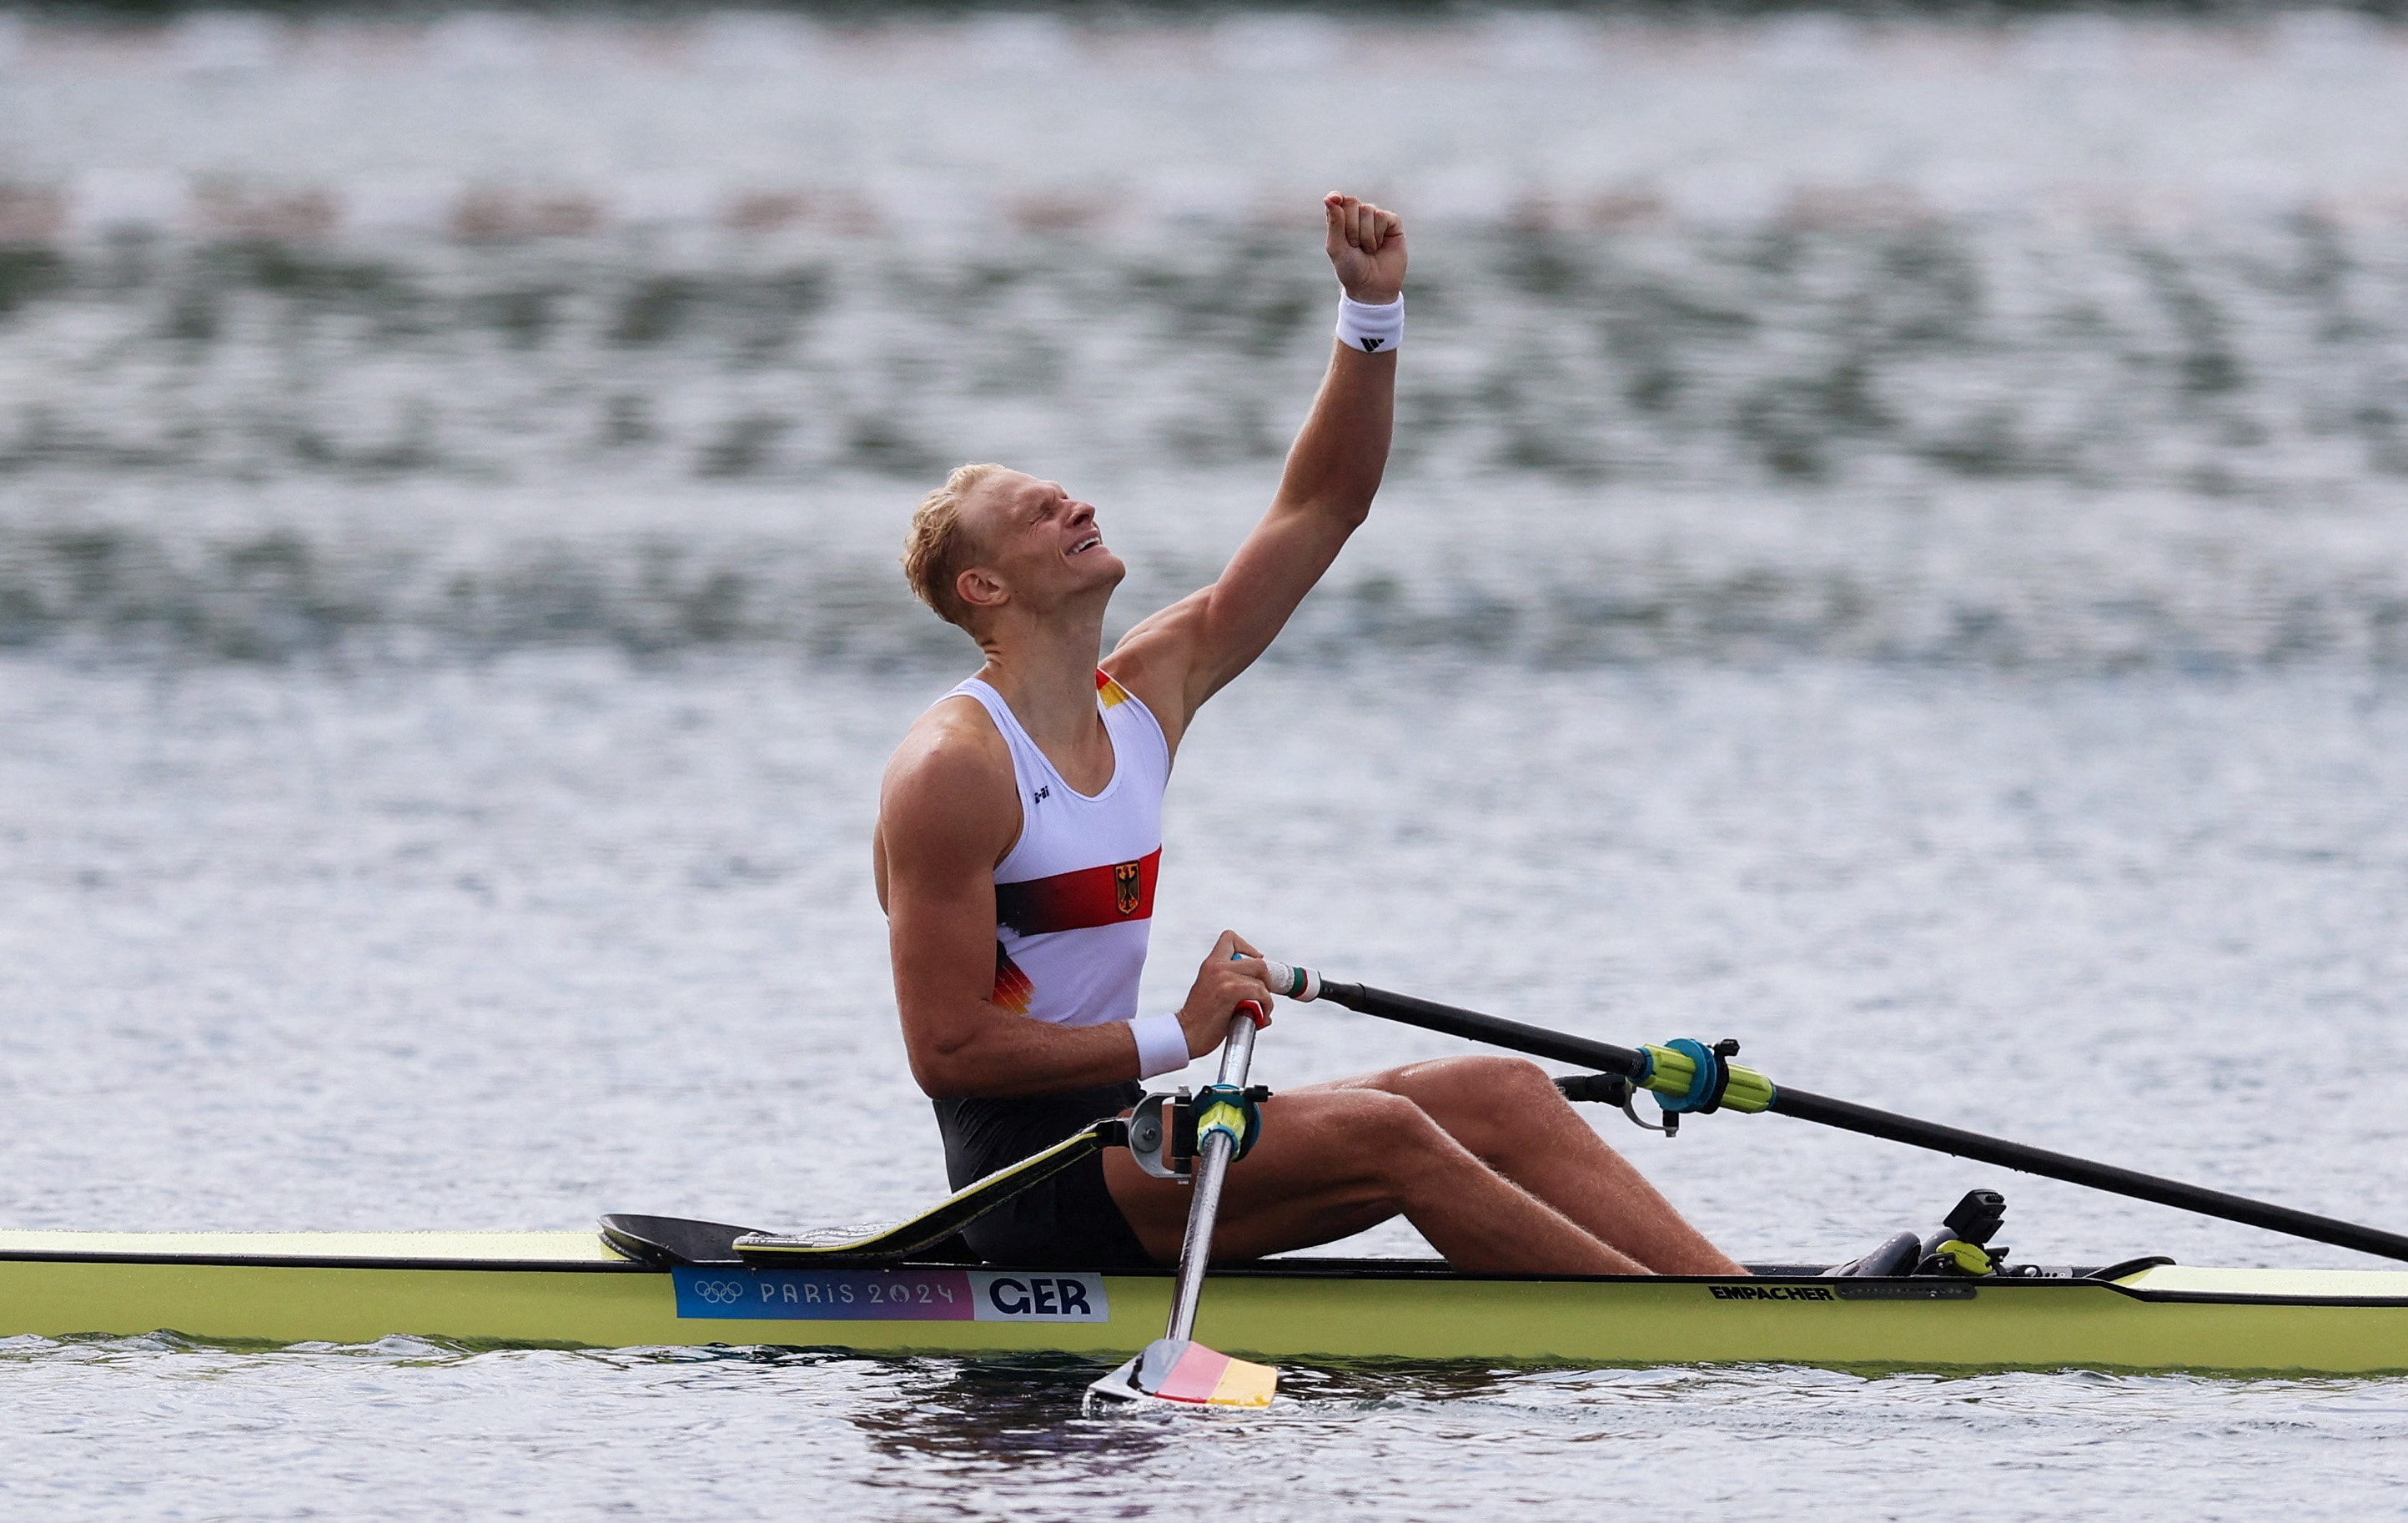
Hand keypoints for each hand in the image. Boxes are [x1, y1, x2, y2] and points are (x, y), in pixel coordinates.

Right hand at [1176, 929, 1276, 1057]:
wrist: (1187, 1034)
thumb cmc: (1199, 1019)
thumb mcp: (1210, 990)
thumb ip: (1230, 983)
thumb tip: (1259, 992)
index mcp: (1210, 964)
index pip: (1230, 938)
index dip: (1248, 948)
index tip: (1256, 960)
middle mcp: (1217, 966)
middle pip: (1257, 961)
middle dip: (1267, 979)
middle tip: (1264, 994)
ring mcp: (1223, 978)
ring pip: (1261, 979)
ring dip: (1267, 998)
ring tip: (1261, 1012)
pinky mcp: (1230, 991)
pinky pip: (1260, 992)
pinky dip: (1266, 1005)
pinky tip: (1260, 1017)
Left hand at [1324, 193, 1405, 304]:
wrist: (1373, 287)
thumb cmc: (1351, 269)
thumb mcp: (1336, 247)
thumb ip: (1334, 222)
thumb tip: (1330, 197)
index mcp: (1341, 220)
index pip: (1337, 200)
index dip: (1336, 198)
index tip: (1335, 199)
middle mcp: (1358, 216)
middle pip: (1352, 202)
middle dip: (1350, 226)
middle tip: (1354, 245)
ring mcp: (1376, 218)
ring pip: (1368, 210)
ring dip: (1365, 235)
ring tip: (1368, 249)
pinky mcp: (1392, 222)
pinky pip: (1382, 216)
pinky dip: (1378, 233)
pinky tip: (1380, 245)